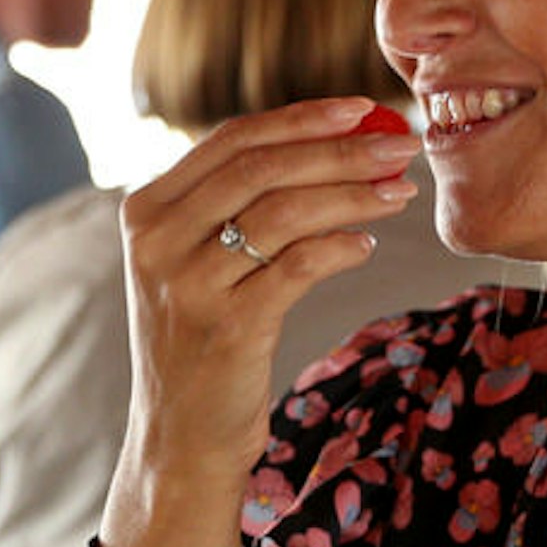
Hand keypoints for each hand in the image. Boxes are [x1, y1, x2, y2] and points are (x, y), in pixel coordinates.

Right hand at [104, 100, 420, 546]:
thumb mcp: (198, 264)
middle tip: (399, 145)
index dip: (303, 118)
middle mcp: (158, 240)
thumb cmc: (203, 342)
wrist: (180, 437)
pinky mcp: (226, 327)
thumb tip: (335, 143)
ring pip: (285, 211)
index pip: (232, 139)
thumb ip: (235, 206)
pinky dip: (340, 247)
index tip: (362, 109)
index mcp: (146, 211)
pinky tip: (365, 244)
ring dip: (354, 194)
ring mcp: (188, 284)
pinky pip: (298, 267)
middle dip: (341, 149)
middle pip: (263, 167)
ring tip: (400, 191)